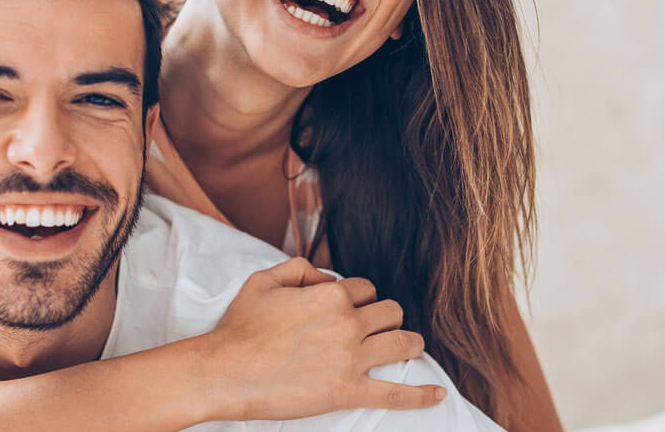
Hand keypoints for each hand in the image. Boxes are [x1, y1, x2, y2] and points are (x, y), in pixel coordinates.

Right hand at [198, 257, 444, 420]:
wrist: (226, 371)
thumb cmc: (240, 328)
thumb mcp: (263, 281)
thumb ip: (298, 269)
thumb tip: (323, 276)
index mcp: (330, 295)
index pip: (365, 288)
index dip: (359, 295)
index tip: (350, 305)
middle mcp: (348, 323)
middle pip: (390, 312)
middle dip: (386, 316)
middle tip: (377, 326)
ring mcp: (351, 359)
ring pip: (403, 343)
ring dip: (410, 342)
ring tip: (409, 345)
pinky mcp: (349, 391)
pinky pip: (395, 394)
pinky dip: (421, 394)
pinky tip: (438, 393)